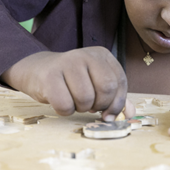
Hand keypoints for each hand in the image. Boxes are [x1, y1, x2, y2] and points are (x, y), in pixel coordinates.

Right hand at [1, 48, 134, 120]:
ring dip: (80, 108)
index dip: (116, 103)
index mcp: (102, 55)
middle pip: (106, 89)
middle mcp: (86, 55)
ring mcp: (67, 62)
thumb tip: (130, 114)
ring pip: (85, 99)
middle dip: (99, 105)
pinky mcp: (50, 75)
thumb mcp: (96, 82)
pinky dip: (64, 110)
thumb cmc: (72, 79)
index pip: (120, 82)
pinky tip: (60, 101)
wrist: (39, 70)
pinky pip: (65, 104)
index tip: (107, 113)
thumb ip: (115, 97)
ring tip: (73, 100)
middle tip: (89, 105)